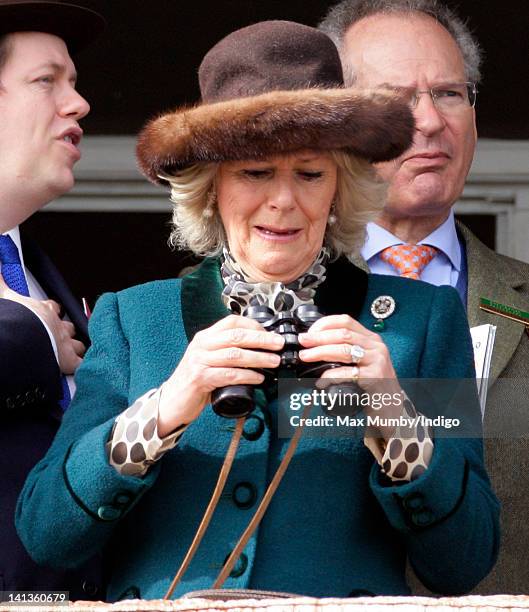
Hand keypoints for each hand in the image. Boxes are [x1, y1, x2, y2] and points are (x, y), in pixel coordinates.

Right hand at [0, 276, 85, 373]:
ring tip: (71, 353)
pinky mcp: (69, 361)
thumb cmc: (15, 318)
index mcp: (45, 311)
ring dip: (76, 348)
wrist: (22, 337)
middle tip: (60, 336)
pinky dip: (80, 366)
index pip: (53, 307)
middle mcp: (59, 327)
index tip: (50, 311)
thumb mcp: (8, 299)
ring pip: (78, 345)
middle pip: (69, 327)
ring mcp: (66, 344)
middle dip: (67, 331)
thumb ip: (2, 284)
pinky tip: (79, 368)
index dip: (52, 310)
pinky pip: (80, 363)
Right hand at [158, 314, 284, 435]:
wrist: (171, 401)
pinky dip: (247, 375)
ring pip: (235, 355)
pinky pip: (228, 374)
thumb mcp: (208, 360)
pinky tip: (259, 378)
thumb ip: (226, 352)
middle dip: (261, 339)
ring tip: (274, 361)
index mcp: (205, 337)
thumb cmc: (195, 381)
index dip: (254, 325)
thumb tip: (258, 350)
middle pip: (236, 336)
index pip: (232, 322)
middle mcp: (201, 345)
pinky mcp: (199, 378)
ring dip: (258, 357)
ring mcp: (199, 361)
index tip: (270, 333)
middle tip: (279, 344)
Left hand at [298, 314, 402, 437]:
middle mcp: (376, 346)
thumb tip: (315, 345)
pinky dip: (330, 376)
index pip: (346, 321)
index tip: (309, 332)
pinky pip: (348, 373)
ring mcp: (377, 361)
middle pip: (343, 334)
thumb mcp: (363, 361)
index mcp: (371, 339)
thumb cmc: (373, 384)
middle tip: (303, 342)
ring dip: (321, 352)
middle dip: (319, 337)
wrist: (392, 407)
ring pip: (344, 350)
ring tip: (306, 357)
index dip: (325, 324)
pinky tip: (321, 381)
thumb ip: (346, 350)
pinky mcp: (375, 378)